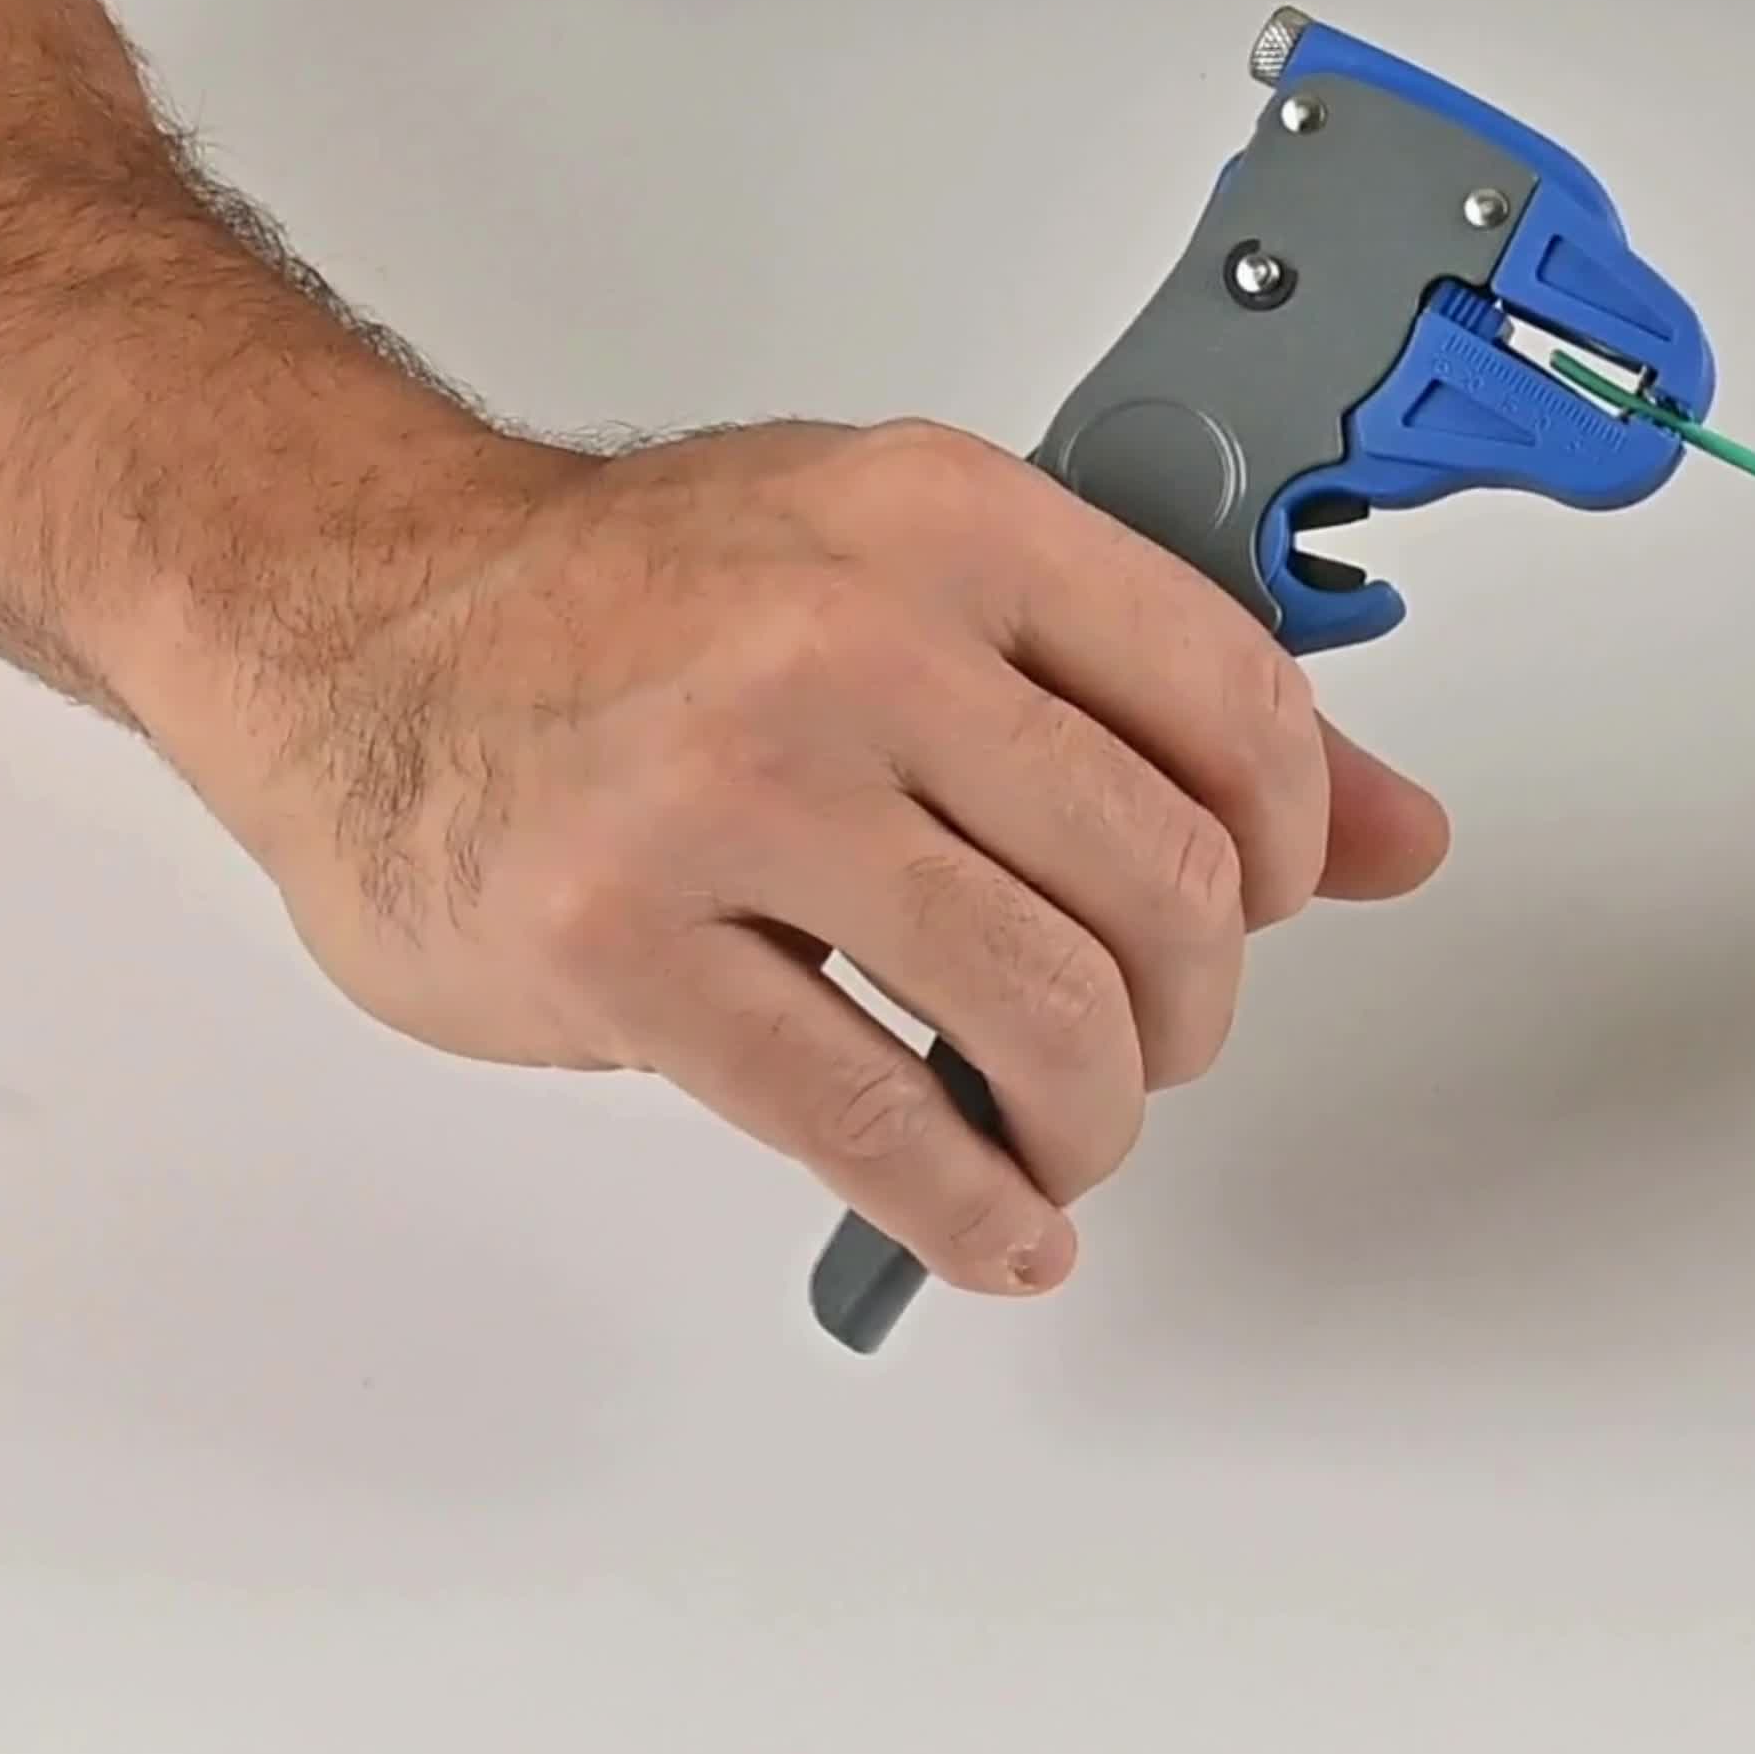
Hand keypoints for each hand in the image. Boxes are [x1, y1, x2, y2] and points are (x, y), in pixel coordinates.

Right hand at [130, 419, 1448, 1294]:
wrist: (354, 626)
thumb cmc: (645, 608)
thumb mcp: (918, 576)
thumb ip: (1162, 696)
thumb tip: (1400, 835)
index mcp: (946, 524)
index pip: (1234, 704)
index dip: (1293, 850)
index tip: (1266, 909)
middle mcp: (846, 640)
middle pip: (1158, 884)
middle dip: (1192, 1007)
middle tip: (1153, 1041)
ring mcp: (722, 792)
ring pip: (1038, 1013)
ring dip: (1090, 1119)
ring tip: (1062, 1132)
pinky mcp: (615, 944)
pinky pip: (870, 1121)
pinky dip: (971, 1210)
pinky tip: (996, 1228)